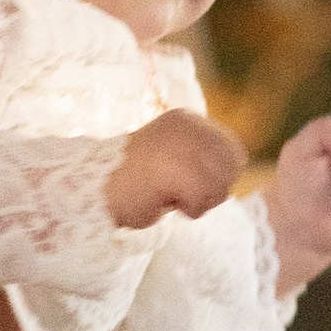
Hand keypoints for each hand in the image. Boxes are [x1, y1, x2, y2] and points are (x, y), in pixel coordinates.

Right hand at [106, 106, 245, 231]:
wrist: (94, 188)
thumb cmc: (133, 180)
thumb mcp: (173, 156)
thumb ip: (201, 157)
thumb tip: (236, 168)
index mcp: (186, 120)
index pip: (233, 149)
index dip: (221, 175)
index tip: (193, 184)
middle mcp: (188, 126)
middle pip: (233, 166)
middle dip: (215, 188)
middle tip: (184, 194)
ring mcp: (183, 146)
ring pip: (221, 184)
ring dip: (201, 200)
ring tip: (171, 197)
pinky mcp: (177, 169)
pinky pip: (204, 199)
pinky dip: (190, 209)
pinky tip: (166, 203)